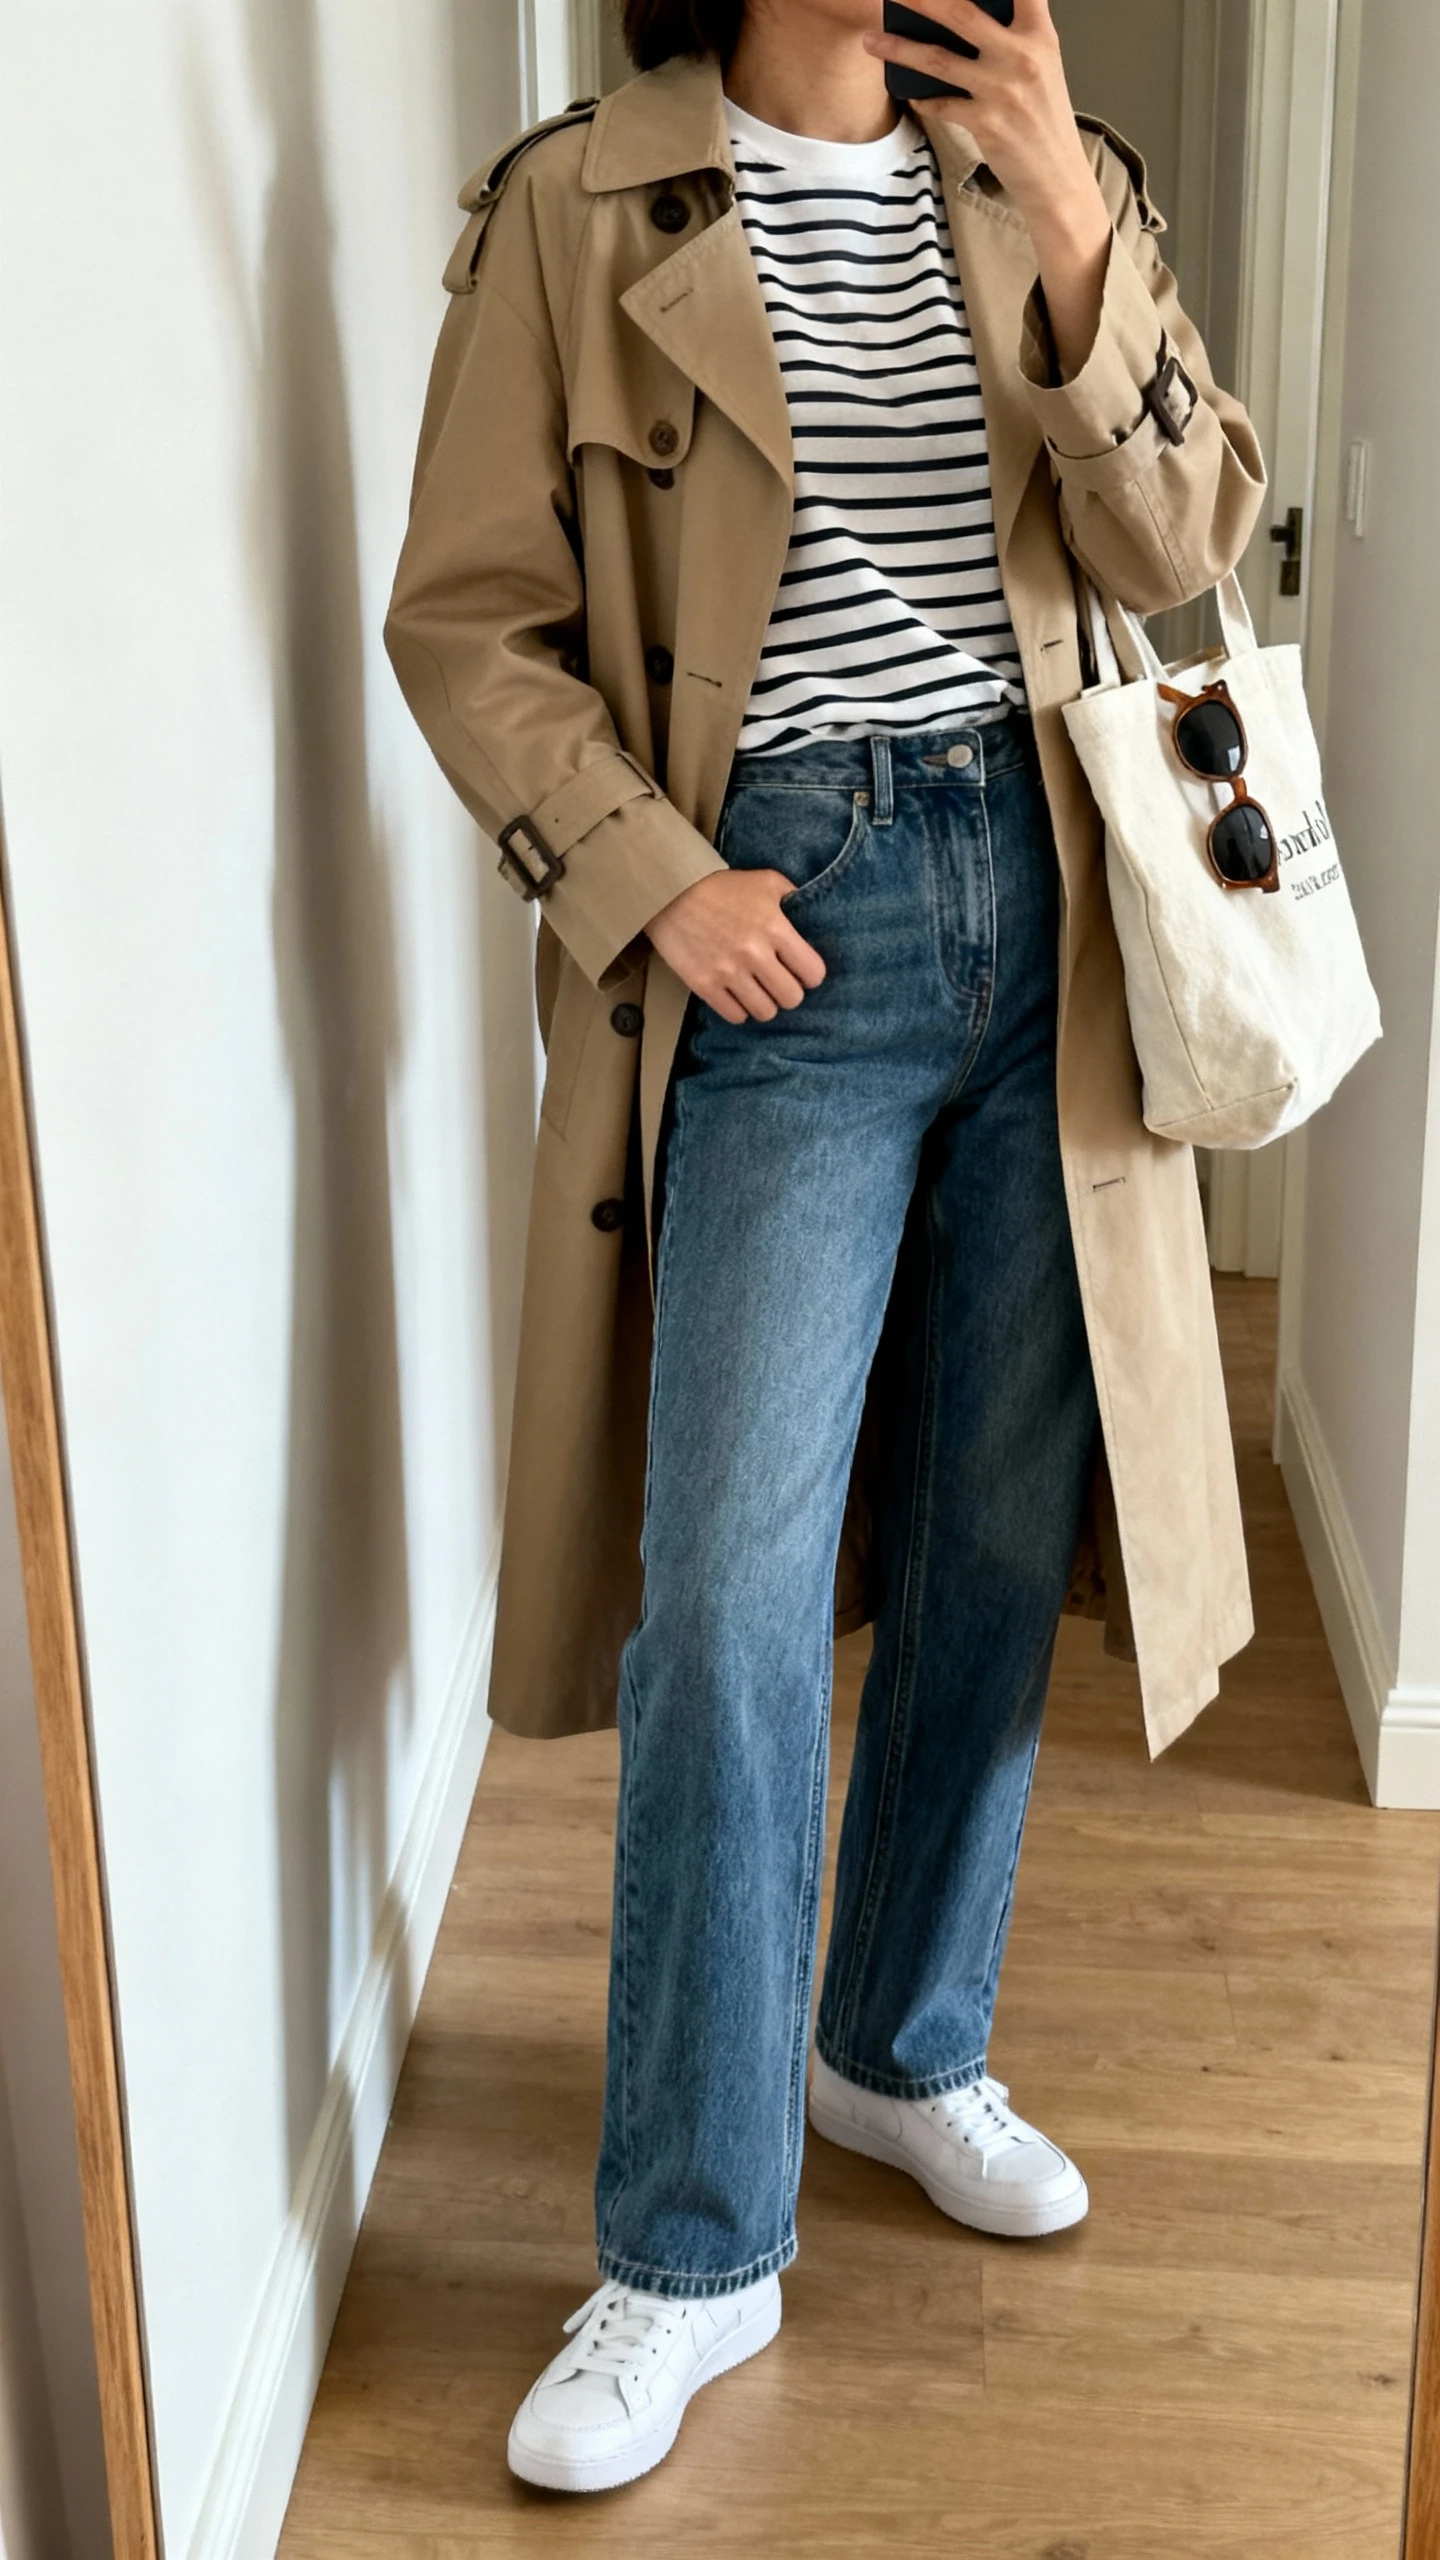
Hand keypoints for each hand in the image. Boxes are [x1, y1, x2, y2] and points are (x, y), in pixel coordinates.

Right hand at [646, 869, 827, 1023]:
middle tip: (778, 981)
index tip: (800, 970)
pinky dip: (739, 1009)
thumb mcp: (766, 881)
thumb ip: (793, 899)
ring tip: (757, 990)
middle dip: (789, 991)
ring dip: (765, 1003)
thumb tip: (811, 919)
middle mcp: (754, 953)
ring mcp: (728, 972)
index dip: (810, 974)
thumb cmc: (722, 887)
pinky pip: (735, 1016)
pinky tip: (736, 994)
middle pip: (792, 998)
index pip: (813, 973)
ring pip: (765, 1012)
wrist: (671, 892)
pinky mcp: (704, 985)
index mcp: (775, 928)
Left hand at [864, 0, 1112, 376]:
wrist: (1058, 178)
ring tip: (872, 40)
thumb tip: (965, 18)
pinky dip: (921, 99)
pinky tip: (909, 94)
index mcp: (1040, 36)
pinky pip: (940, 104)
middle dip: (922, 0)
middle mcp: (1022, 56)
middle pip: (961, 12)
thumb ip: (1014, 36)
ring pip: (939, 59)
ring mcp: (1002, 90)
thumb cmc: (1045, 121)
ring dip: (900, 48)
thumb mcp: (1043, 67)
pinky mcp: (985, 123)